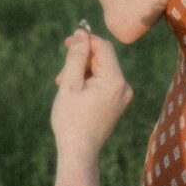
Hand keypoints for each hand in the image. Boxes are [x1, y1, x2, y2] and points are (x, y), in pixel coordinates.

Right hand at [52, 31, 132, 159]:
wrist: (79, 152)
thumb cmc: (71, 119)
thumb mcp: (69, 84)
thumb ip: (76, 57)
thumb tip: (81, 33)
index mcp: (115, 80)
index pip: (103, 47)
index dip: (85, 41)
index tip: (67, 43)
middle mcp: (124, 87)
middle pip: (102, 60)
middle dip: (80, 62)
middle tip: (61, 76)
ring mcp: (123, 97)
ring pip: (101, 72)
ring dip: (82, 73)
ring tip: (64, 87)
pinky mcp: (118, 104)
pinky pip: (104, 84)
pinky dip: (88, 83)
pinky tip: (74, 93)